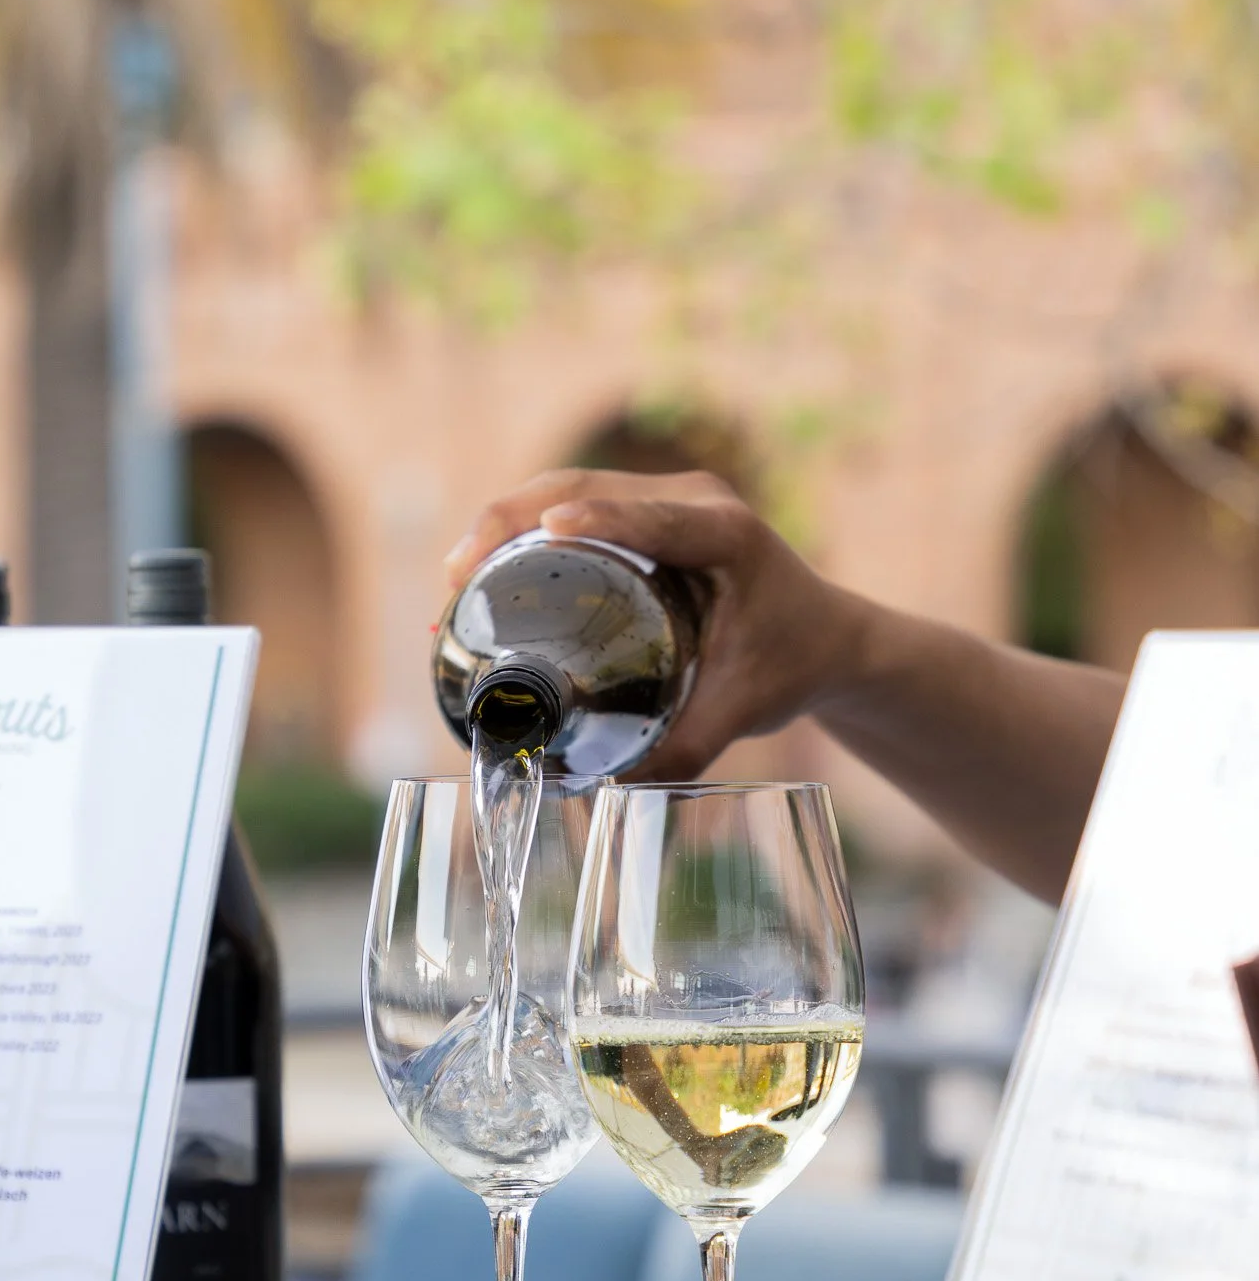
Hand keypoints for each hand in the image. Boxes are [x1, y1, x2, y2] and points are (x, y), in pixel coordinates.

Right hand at [444, 468, 866, 777]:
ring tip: (454, 579)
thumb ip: (682, 751)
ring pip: (569, 488)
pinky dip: (524, 531)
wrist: (826, 637)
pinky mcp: (645, 511)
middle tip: (456, 576)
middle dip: (510, 520)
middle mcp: (693, 501)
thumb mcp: (742, 712)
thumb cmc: (790, 666)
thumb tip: (605, 793)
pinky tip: (481, 571)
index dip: (597, 519)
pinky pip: (575, 507)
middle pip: (585, 487)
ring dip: (505, 522)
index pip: (653, 520)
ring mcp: (666, 499)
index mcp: (727, 535)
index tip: (545, 529)